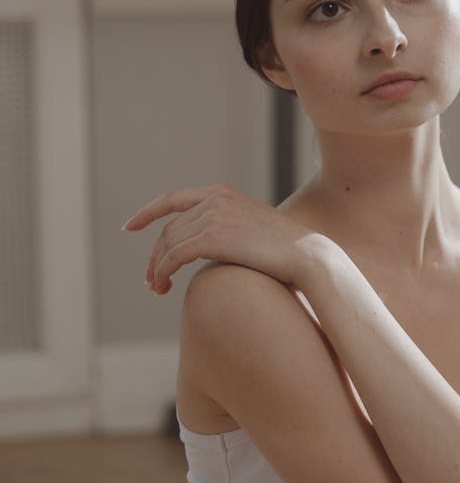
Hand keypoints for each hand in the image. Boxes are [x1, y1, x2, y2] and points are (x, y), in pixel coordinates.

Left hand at [121, 183, 326, 293]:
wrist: (307, 255)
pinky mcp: (212, 236)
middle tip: (152, 280)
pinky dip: (162, 271)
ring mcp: (213, 215)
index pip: (175, 199)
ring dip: (157, 268)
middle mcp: (214, 199)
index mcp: (223, 193)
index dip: (148, 212)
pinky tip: (163, 286)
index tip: (130, 226)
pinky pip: (174, 255)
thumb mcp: (252, 231)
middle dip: (156, 255)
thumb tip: (209, 250)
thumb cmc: (285, 251)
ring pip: (169, 243)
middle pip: (169, 228)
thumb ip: (228, 231)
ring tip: (157, 289)